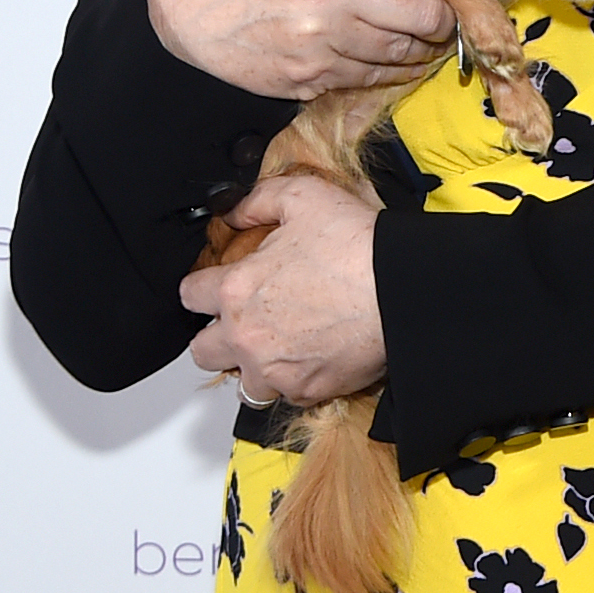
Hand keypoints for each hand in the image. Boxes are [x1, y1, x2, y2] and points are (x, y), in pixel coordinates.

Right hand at [145, 0, 453, 99]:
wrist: (179, 14)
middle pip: (422, 16)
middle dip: (440, 17)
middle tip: (443, 13)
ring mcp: (322, 42)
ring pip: (399, 53)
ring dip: (419, 48)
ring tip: (423, 38)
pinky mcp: (310, 77)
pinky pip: (368, 79)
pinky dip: (386, 71)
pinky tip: (390, 59)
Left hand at [181, 175, 386, 405]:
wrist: (404, 289)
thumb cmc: (357, 245)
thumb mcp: (303, 197)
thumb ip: (257, 200)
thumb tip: (233, 210)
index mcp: (236, 290)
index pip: (189, 296)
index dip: (202, 288)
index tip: (216, 287)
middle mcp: (246, 336)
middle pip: (202, 351)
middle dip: (217, 336)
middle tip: (244, 322)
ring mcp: (275, 369)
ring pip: (243, 382)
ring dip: (256, 366)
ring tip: (281, 347)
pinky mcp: (307, 391)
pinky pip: (287, 395)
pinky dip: (296, 380)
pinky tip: (315, 356)